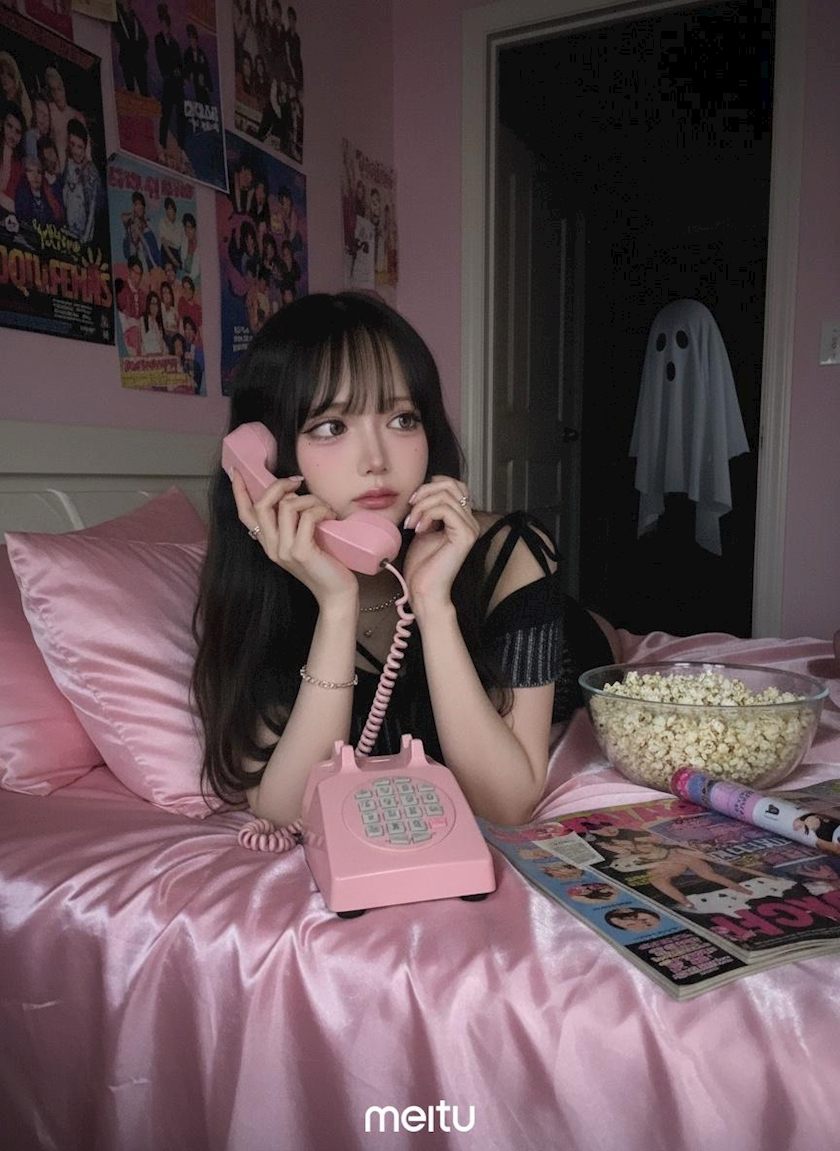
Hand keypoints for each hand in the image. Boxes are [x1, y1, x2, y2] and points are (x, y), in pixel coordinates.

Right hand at [230, 469, 357, 606]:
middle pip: (262, 505)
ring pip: (287, 507)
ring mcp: (284, 551)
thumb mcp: (303, 541)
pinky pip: (306, 517)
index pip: (246, 515)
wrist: (337, 594)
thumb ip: (292, 523)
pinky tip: (331, 517)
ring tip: (325, 508)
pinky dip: (321, 510)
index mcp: (269, 544)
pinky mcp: (300, 552)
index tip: (236, 471)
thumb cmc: (325, 564)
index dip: (239, 492)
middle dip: (279, 486)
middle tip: (298, 481)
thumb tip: (292, 494)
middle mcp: (272, 547)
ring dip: (310, 499)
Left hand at [402, 475, 478, 609]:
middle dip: (425, 491)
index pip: (455, 485)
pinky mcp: (464, 535)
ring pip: (445, 496)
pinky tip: (418, 529)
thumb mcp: (423, 529)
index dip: (432, 485)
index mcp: (462, 519)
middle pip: (452, 485)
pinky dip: (426, 515)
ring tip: (411, 524)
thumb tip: (422, 492)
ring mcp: (470, 528)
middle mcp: (470, 521)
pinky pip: (445, 510)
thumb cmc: (422, 566)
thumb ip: (428, 511)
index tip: (413, 502)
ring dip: (421, 506)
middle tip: (410, 508)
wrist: (424, 590)